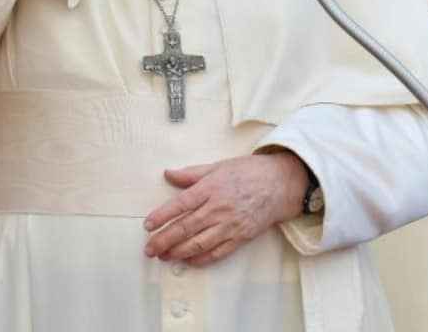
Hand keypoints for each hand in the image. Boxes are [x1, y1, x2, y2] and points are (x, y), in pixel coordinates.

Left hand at [142, 152, 307, 267]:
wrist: (280, 185)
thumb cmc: (249, 172)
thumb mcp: (218, 166)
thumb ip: (191, 174)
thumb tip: (167, 174)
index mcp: (212, 187)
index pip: (181, 204)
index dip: (162, 216)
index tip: (148, 225)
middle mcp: (219, 208)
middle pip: (186, 227)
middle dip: (164, 240)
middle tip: (149, 249)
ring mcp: (230, 225)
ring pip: (199, 243)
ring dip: (178, 252)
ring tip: (163, 256)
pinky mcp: (240, 237)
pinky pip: (217, 253)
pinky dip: (200, 259)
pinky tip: (187, 261)